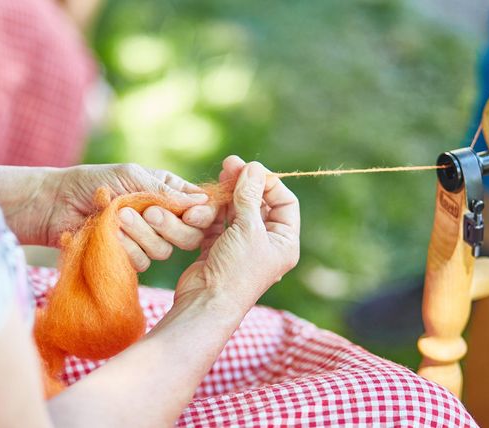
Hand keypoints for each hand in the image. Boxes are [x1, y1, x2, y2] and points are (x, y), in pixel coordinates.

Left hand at [46, 164, 217, 269]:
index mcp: (168, 194)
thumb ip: (165, 191)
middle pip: (189, 236)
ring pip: (163, 251)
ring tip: (117, 217)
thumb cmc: (93, 181)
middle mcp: (162, 220)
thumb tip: (202, 202)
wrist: (57, 204)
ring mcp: (145, 241)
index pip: (200, 210)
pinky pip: (140, 263)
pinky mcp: (128, 259)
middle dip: (169, 226)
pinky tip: (108, 233)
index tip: (190, 214)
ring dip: (141, 234)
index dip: (201, 215)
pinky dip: (125, 248)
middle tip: (148, 212)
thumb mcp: (132, 176)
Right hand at [174, 156, 299, 312]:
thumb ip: (250, 195)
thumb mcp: (248, 228)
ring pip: (236, 211)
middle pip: (259, 204)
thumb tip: (253, 167)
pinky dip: (211, 211)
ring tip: (215, 179)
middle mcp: (265, 244)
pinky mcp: (218, 249)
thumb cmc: (235, 270)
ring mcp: (240, 247)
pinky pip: (217, 223)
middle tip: (228, 164)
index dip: (269, 183)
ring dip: (225, 196)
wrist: (206, 303)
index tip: (250, 169)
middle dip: (244, 184)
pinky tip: (204, 200)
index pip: (284, 202)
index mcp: (283, 242)